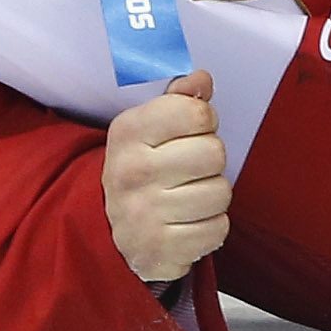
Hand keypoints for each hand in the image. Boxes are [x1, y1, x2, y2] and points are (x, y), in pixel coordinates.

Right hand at [103, 72, 229, 285]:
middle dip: (209, 161)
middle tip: (188, 170)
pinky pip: (217, 229)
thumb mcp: (150, 127)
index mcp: (127, 132)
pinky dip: (209, 227)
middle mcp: (130, 173)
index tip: (189, 133)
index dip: (203, 121)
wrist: (110, 231)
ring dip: (212, 195)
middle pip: (214, 153)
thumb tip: (201, 79)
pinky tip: (187, 223)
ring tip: (187, 197)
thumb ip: (179, 99)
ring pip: (220, 193)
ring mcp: (142, 215)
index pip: (197, 113)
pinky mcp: (159, 251)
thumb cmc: (143, 169)